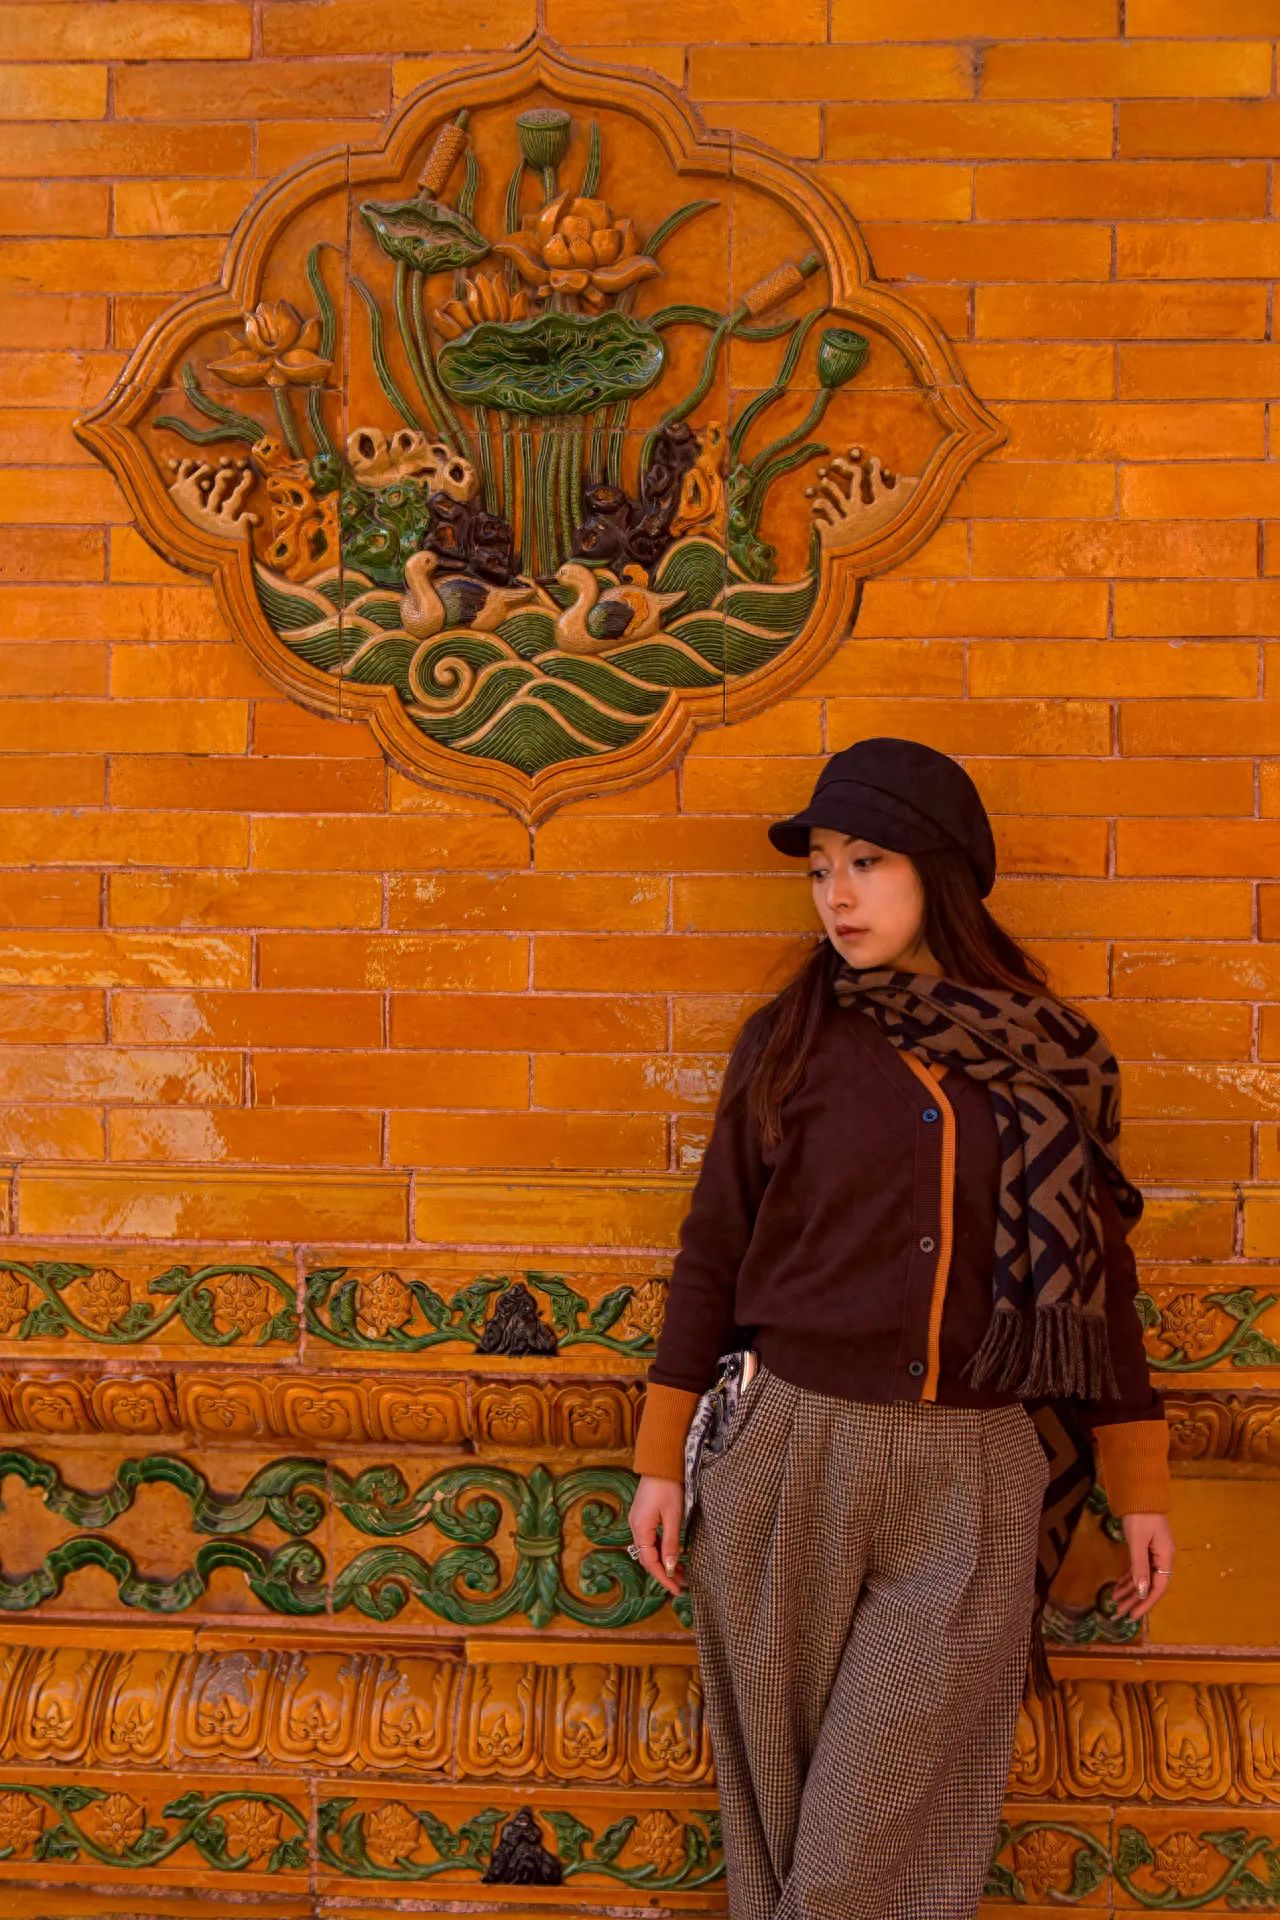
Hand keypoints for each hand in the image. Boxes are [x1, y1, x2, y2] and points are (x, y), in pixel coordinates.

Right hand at [627, 1474, 685, 1597]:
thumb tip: (669, 1567)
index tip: (676, 1590)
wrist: (661, 1462)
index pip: (649, 1562)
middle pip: (647, 1558)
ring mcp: (638, 1521)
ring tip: (681, 1572)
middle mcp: (635, 1527)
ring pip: (649, 1549)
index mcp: (640, 1528)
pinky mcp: (644, 1516)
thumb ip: (671, 1543)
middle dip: (663, 1572)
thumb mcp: (674, 1516)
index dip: (662, 1577)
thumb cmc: (668, 1487)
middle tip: (681, 1584)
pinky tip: (674, 1555)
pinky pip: (651, 1539)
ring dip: (664, 1562)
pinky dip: (662, 1550)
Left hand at [1111, 1511, 1174, 1620]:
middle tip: (1118, 1614)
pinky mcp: (1144, 1549)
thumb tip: (1142, 1592)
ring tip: (1114, 1604)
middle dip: (1134, 1601)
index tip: (1132, 1616)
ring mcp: (1153, 1554)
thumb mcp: (1138, 1541)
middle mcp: (1162, 1558)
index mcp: (1165, 1558)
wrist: (1139, 1493)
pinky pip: (1137, 1569)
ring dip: (1129, 1591)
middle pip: (1149, 1586)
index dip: (1145, 1603)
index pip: (1158, 1588)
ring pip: (1142, 1579)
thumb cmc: (1140, 1516)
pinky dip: (1127, 1579)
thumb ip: (1140, 1567)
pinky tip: (1117, 1588)